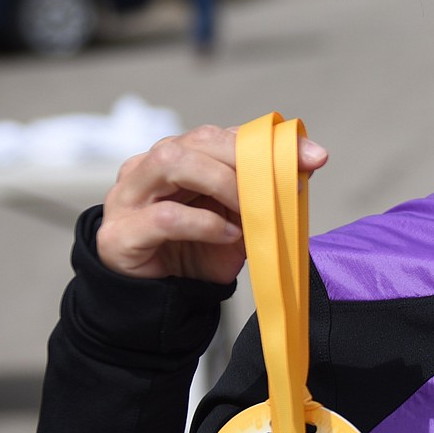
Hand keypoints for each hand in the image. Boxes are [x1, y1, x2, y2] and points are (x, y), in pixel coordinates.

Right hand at [96, 124, 328, 283]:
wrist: (160, 297)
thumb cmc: (198, 251)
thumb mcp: (240, 219)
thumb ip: (264, 190)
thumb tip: (309, 163)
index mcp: (179, 157)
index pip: (222, 135)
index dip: (269, 144)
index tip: (313, 158)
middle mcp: (149, 168)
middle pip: (196, 142)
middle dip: (246, 160)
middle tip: (279, 186)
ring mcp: (129, 197)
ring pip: (171, 163)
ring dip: (222, 183)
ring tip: (249, 211)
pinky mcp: (120, 233)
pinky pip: (163, 217)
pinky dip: (203, 224)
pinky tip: (227, 235)